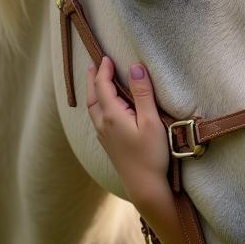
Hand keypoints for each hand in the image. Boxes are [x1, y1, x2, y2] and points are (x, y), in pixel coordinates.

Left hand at [87, 57, 169, 202]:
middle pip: (93, 96)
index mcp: (112, 115)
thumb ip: (142, 93)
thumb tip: (135, 67)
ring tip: (96, 81)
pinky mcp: (109, 145)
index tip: (107, 57)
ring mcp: (104, 136)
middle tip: (94, 64)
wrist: (144, 186)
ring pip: (93, 108)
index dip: (104, 70)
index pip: (103, 86)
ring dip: (93, 91)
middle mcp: (103, 124)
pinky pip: (96, 118)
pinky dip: (97, 104)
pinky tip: (104, 107)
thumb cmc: (151, 154)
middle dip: (93, 78)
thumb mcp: (151, 121)